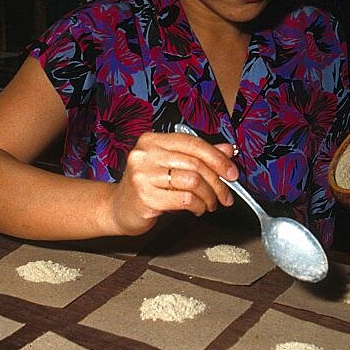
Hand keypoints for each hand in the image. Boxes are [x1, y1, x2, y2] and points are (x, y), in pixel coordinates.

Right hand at [105, 131, 237, 235]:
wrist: (117, 208)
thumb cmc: (146, 186)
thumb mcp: (171, 166)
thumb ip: (198, 156)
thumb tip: (227, 150)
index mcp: (152, 141)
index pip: (193, 143)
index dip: (217, 158)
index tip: (232, 172)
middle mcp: (145, 154)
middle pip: (195, 163)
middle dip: (217, 182)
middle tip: (226, 195)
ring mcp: (143, 175)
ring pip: (193, 181)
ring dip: (209, 196)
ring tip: (210, 204)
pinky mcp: (146, 197)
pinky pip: (185, 199)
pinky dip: (198, 206)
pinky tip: (197, 209)